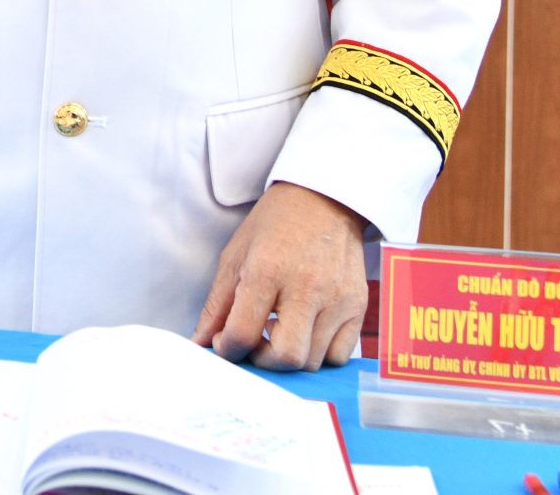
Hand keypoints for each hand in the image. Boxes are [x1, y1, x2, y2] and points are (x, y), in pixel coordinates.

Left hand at [192, 182, 369, 370]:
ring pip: (312, 361)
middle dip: (262, 361)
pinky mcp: (358, 305)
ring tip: (280, 331)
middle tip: (255, 343)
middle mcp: (306, 287)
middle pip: (285, 357)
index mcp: (267, 270)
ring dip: (290, 357)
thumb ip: (217, 305)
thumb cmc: (275, 224)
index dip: (227, 348)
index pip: (243, 333)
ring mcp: (337, 298)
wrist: (324, 199)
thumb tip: (201, 342)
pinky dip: (319, 353)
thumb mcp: (236, 255)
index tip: (226, 342)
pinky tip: (306, 331)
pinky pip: (339, 355)